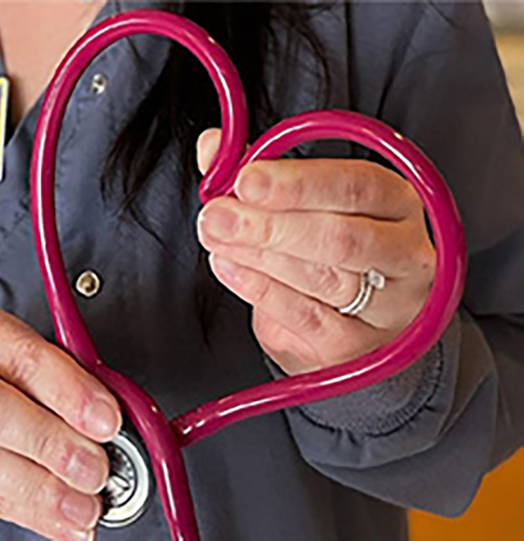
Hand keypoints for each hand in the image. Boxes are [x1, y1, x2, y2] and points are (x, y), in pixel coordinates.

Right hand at [0, 304, 121, 539]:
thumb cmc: (3, 373)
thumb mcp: (37, 359)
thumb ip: (72, 383)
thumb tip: (109, 424)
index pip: (25, 358)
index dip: (70, 393)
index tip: (107, 422)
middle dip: (53, 446)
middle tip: (96, 471)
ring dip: (43, 492)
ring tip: (85, 506)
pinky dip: (29, 514)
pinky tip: (62, 521)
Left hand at [196, 129, 435, 374]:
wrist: (359, 326)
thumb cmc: (329, 251)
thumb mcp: (303, 205)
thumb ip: (259, 172)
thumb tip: (212, 146)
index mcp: (397, 203)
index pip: (357, 186)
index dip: (298, 183)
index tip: (245, 179)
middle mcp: (407, 254)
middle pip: (341, 237)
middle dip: (269, 225)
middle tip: (217, 216)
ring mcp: (392, 307)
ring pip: (324, 278)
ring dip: (258, 255)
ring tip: (216, 237)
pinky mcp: (363, 348)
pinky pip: (308, 318)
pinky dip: (261, 290)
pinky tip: (230, 267)